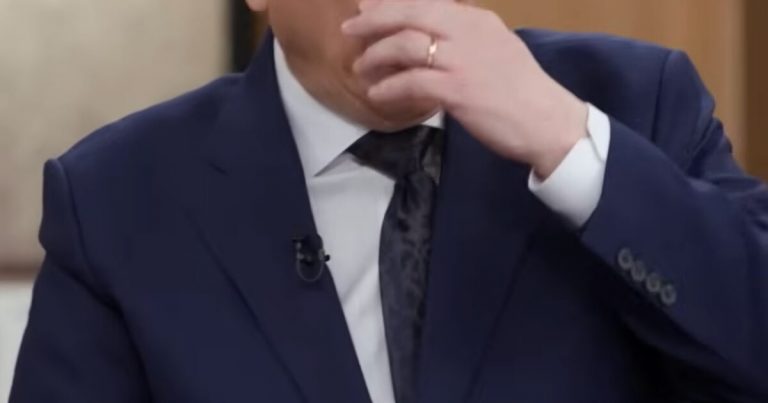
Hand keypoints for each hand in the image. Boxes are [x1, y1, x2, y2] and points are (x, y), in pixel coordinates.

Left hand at [342, 0, 588, 177]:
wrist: (548, 122)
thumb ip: (466, 38)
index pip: (426, 2)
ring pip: (405, 46)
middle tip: (350, 28)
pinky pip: (410, 83)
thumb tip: (432, 35)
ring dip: (376, 56)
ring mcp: (462, 59)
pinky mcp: (457, 89)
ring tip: (361, 69)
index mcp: (477, 20)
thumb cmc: (521, 91)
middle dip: (374, 19)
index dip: (391, 2)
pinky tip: (377, 95)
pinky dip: (388, 88)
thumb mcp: (496, 49)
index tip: (367, 6)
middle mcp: (468, 31)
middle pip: (410, 14)